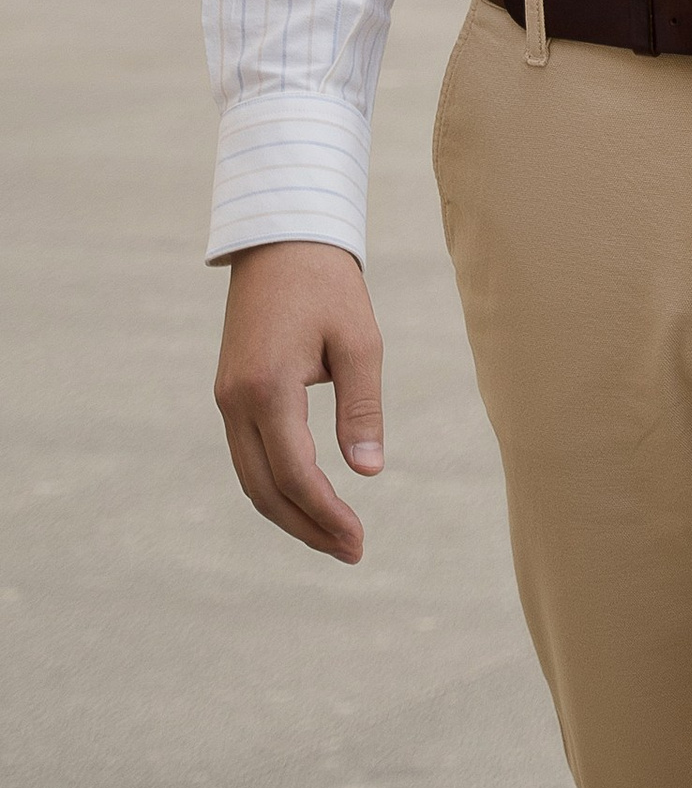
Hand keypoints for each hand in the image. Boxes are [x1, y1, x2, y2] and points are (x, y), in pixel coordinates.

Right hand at [213, 241, 384, 563]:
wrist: (281, 237)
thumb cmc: (328, 284)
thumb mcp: (358, 341)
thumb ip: (361, 407)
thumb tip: (368, 472)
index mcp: (268, 388)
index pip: (295, 474)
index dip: (326, 514)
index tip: (358, 541)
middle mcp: (237, 401)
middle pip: (266, 489)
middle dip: (307, 526)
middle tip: (351, 549)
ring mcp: (227, 398)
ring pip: (251, 478)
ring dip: (289, 512)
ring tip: (333, 535)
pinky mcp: (231, 392)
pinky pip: (248, 455)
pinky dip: (275, 485)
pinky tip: (306, 497)